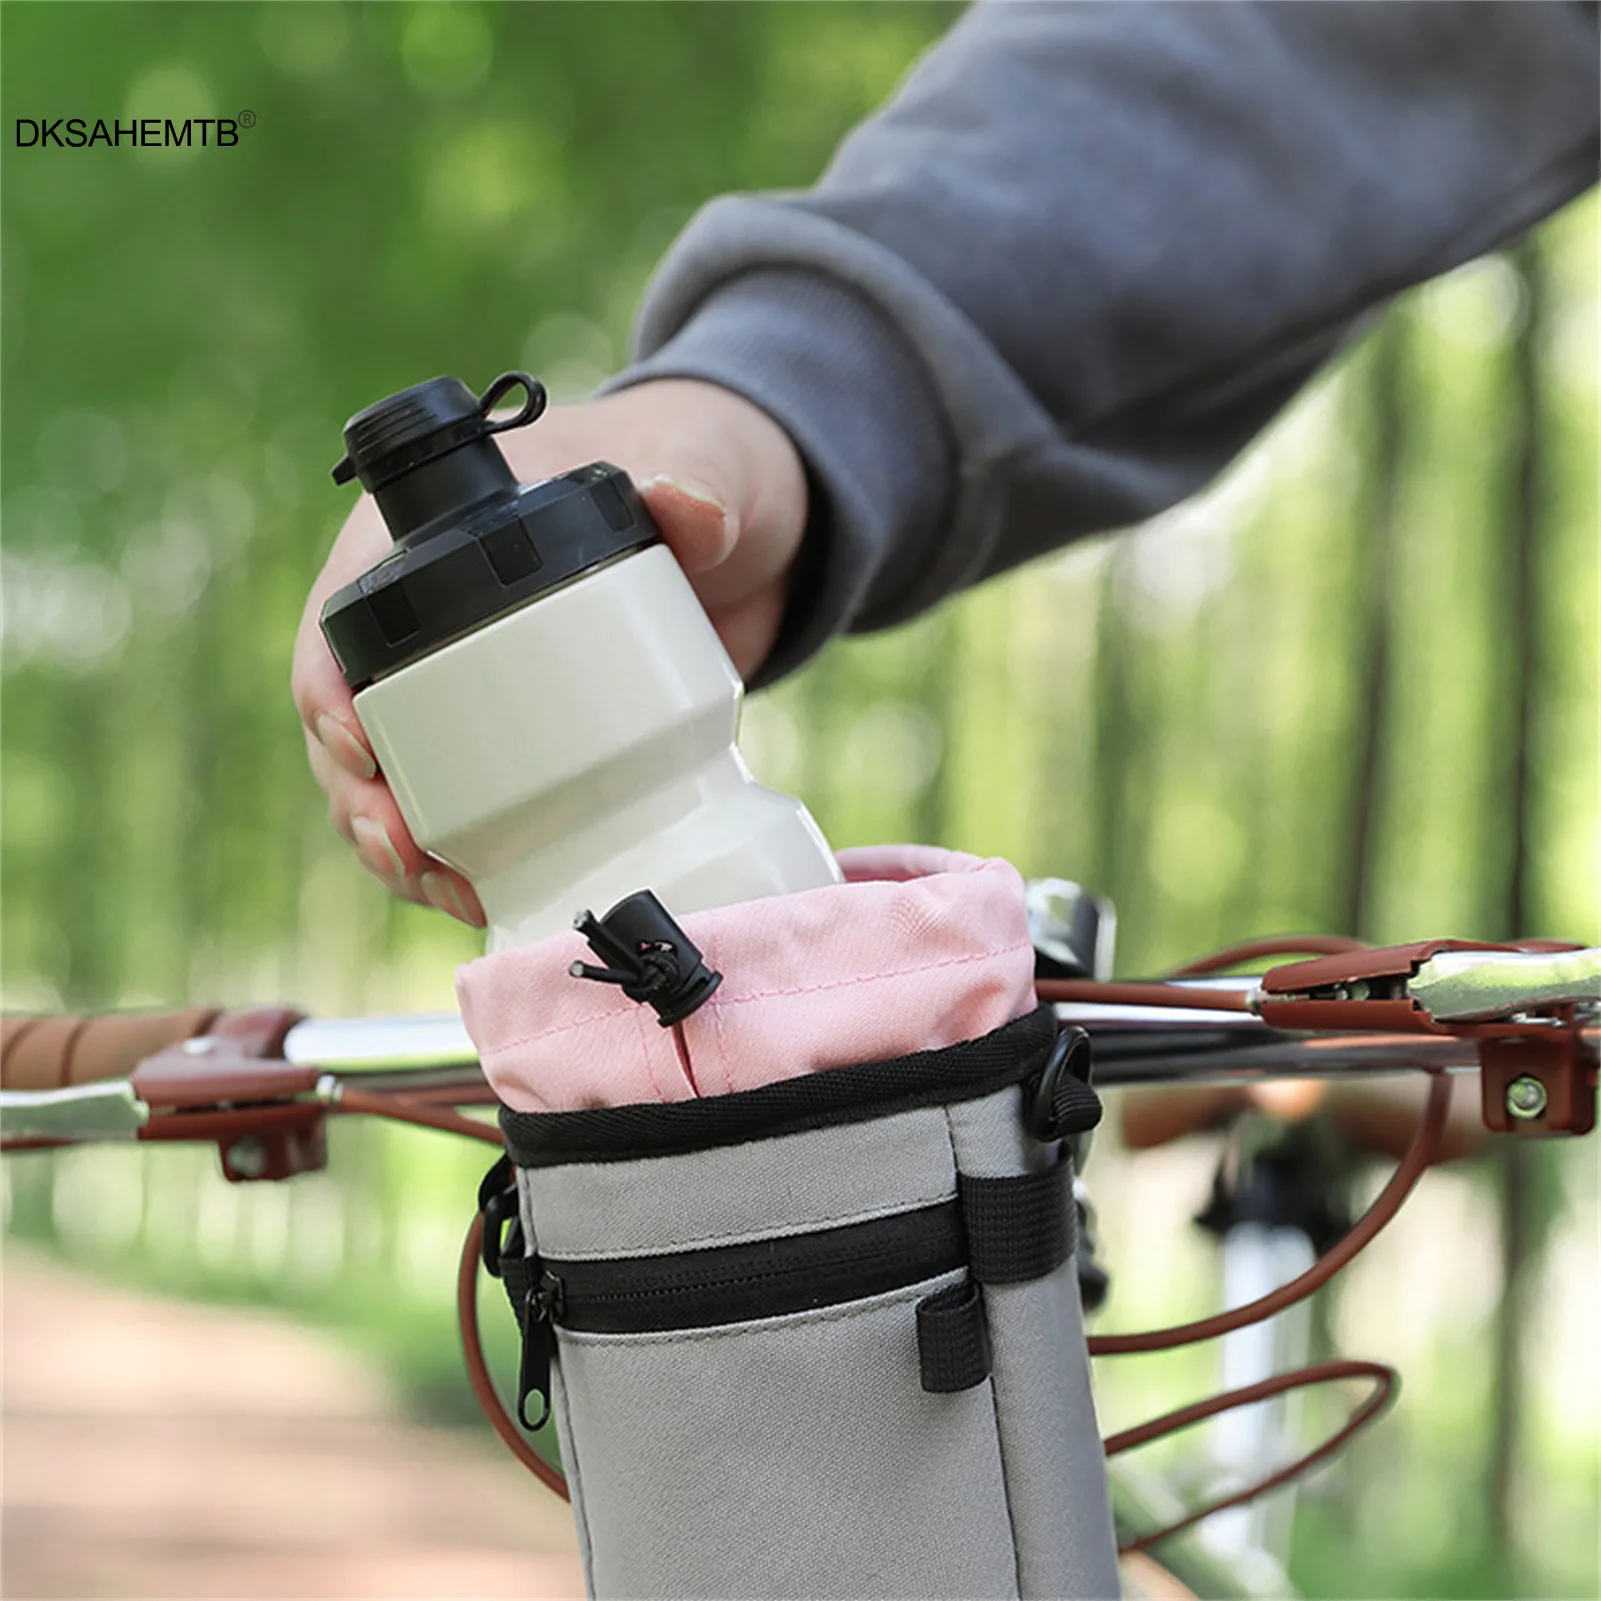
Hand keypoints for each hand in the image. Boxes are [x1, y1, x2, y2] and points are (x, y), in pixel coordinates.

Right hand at [291, 379, 808, 924]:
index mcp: (434, 534)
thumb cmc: (702, 469)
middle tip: (408, 852)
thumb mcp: (704, 463)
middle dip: (361, 798)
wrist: (753, 538)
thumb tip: (689, 507)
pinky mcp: (527, 746)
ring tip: (446, 892)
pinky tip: (484, 900)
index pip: (343, 615)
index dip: (327, 686)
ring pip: (397, 782)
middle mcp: (433, 619)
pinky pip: (464, 812)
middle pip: (354, 720)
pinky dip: (461, 863)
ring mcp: (474, 691)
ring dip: (401, 850)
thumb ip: (698, 481)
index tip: (358, 747)